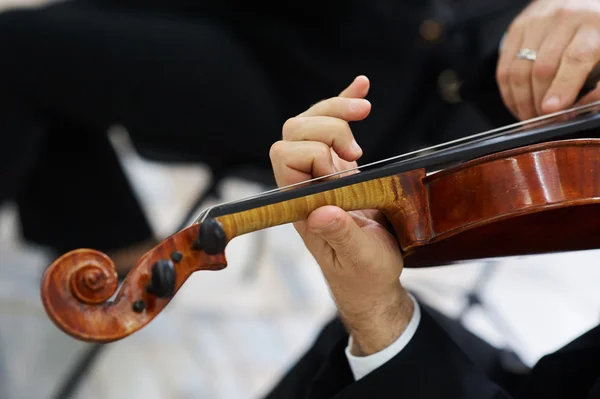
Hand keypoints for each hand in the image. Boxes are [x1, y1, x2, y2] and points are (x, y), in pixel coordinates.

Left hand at [269, 76, 413, 355]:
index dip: (313, 152)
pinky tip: (361, 87)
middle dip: (327, 127)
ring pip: (312, 122)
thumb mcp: (358, 258)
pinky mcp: (342, 170)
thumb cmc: (364, 275)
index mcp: (299, 203)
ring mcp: (322, 174)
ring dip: (337, 109)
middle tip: (358, 153)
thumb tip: (321, 211)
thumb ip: (340, 235)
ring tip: (364, 111)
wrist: (374, 281)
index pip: (284, 156)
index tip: (346, 167)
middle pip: (295, 130)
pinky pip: (337, 128)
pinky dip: (347, 103)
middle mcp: (305, 184)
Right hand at [497, 0, 599, 119]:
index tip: (552, 110)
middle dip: (539, 102)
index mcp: (594, 24)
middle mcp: (563, 19)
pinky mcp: (517, 28)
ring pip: (519, 71)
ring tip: (530, 116)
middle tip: (543, 121)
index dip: (563, 87)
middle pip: (542, 68)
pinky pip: (504, 68)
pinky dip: (508, 93)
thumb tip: (578, 109)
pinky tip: (518, 104)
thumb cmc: (596, 34)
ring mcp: (536, 22)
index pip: (575, 58)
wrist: (581, 0)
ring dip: (522, 101)